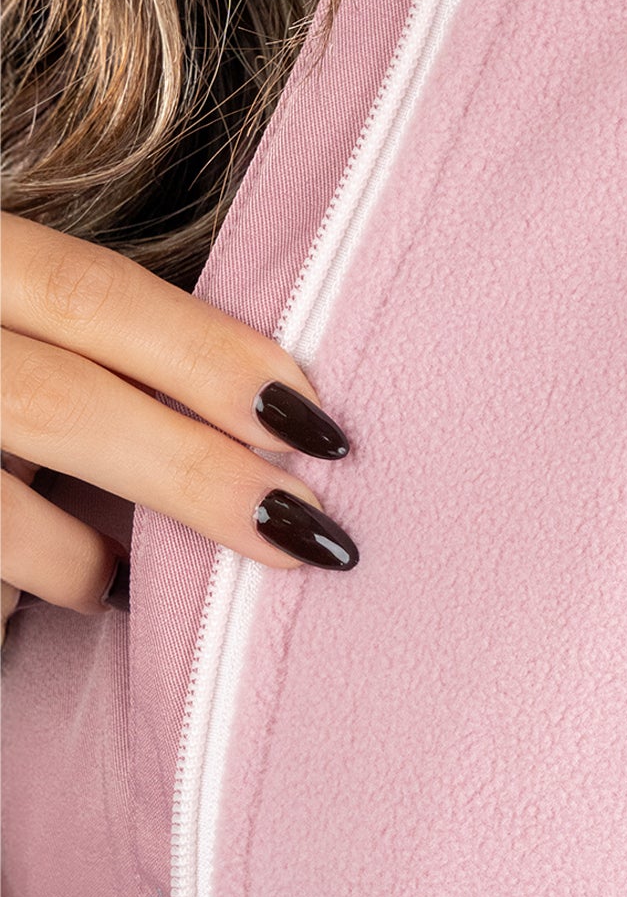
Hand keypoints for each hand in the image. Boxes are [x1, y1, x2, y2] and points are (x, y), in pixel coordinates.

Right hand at [1, 212, 358, 623]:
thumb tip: (267, 414)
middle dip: (192, 476)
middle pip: (53, 401)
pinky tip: (17, 606)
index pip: (89, 289)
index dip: (211, 357)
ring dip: (76, 560)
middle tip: (308, 537)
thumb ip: (77, 334)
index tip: (324, 428)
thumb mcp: (7, 309)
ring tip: (113, 581)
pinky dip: (0, 600)